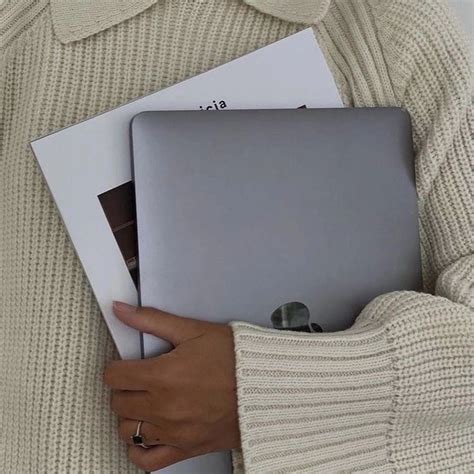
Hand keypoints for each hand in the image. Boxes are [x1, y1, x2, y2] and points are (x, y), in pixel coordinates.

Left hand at [104, 302, 240, 471]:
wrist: (267, 385)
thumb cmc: (234, 357)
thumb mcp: (193, 330)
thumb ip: (152, 320)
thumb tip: (121, 310)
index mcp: (162, 376)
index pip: (114, 376)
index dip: (117, 366)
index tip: (126, 364)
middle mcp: (163, 407)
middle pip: (118, 402)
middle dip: (124, 387)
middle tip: (140, 378)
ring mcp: (173, 432)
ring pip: (127, 430)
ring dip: (131, 414)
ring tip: (146, 401)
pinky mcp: (186, 448)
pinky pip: (147, 461)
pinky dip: (139, 449)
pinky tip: (147, 433)